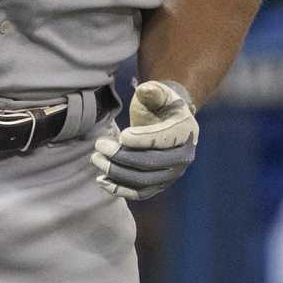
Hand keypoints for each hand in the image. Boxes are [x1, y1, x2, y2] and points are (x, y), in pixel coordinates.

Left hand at [91, 80, 199, 201]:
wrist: (167, 123)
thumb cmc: (160, 106)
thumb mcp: (160, 93)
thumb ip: (153, 91)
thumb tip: (146, 90)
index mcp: (186, 132)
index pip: (162, 140)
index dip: (141, 140)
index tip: (120, 134)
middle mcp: (183, 157)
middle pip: (150, 163)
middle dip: (120, 156)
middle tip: (98, 145)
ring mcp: (172, 174)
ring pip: (142, 181)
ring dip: (115, 172)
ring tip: (95, 158)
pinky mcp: (159, 185)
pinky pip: (140, 193)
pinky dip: (119, 190)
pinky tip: (101, 180)